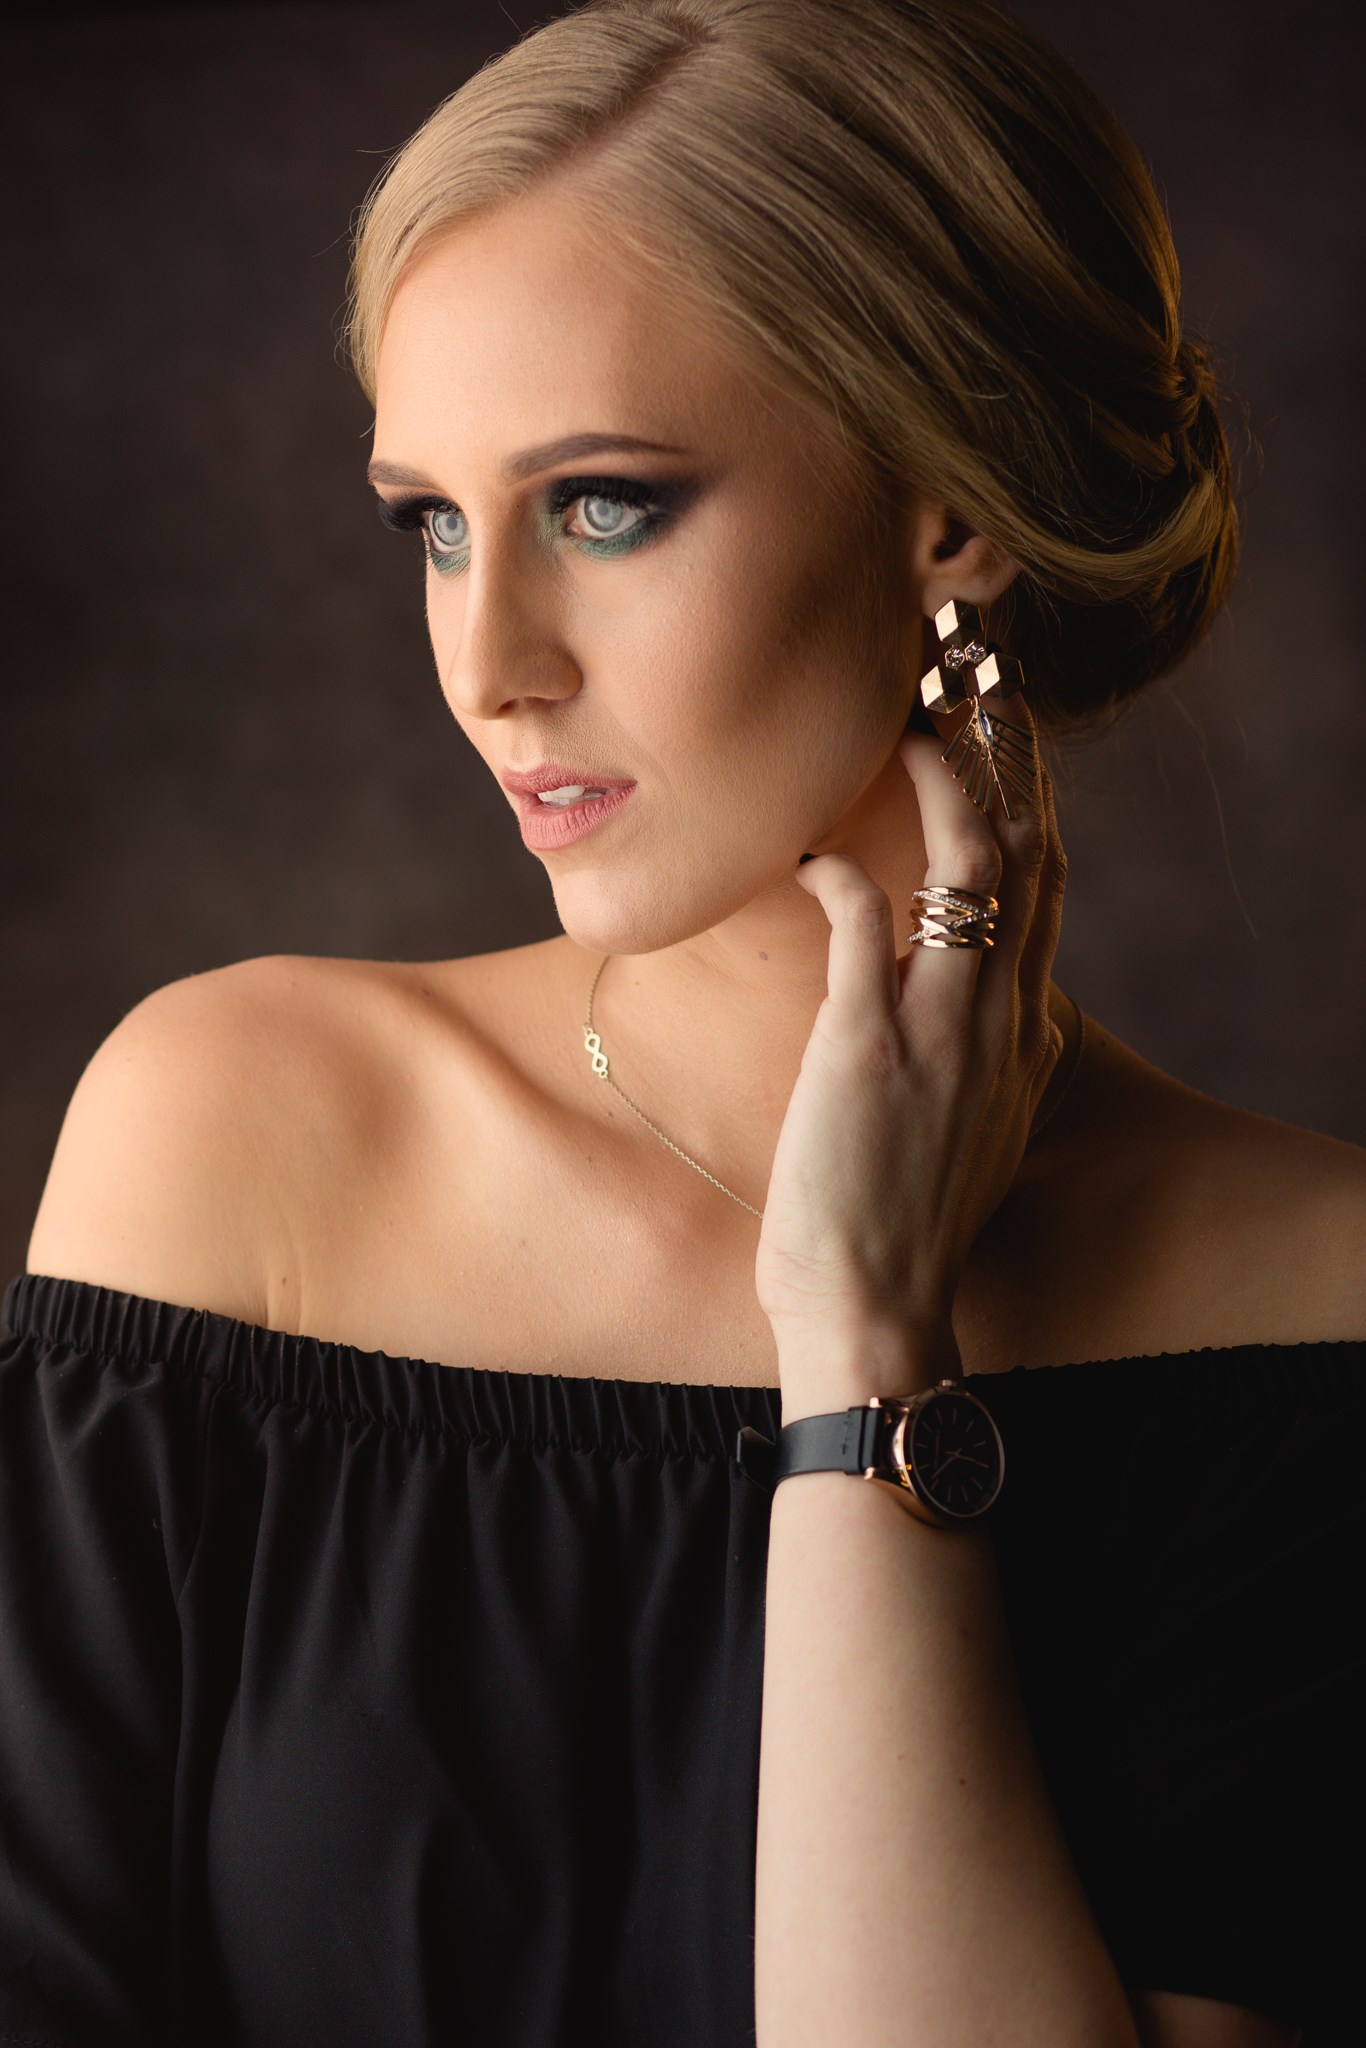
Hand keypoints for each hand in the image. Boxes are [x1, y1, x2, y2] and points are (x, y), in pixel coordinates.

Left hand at [754, 689, 1067, 1414]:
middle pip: (1028, 853)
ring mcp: (944, 1024)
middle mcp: (1002, 1016)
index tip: (1009, 738)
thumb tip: (1024, 1016)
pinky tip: (810, 848)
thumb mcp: (984, 1131)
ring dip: (942, 779)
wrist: (877, 1304)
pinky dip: (839, 867)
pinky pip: (866, 920)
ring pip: (972, 864)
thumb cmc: (905, 1223)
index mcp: (1026, 1033)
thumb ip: (1006, 1060)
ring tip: (912, 721)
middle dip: (1008, 756)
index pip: (1046, 889)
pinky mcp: (871, 1041)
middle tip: (975, 681)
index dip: (1031, 800)